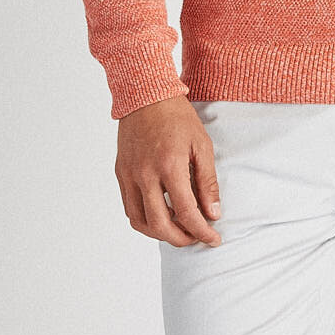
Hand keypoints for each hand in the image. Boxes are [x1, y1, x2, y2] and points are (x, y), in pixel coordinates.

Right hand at [115, 96, 221, 245]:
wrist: (146, 96)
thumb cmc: (177, 118)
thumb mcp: (202, 146)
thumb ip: (207, 183)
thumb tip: (213, 214)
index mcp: (170, 166)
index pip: (187, 213)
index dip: (202, 232)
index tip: (213, 239)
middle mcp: (145, 174)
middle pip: (160, 225)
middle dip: (181, 239)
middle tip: (196, 237)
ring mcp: (129, 175)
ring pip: (140, 222)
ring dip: (160, 234)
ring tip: (179, 229)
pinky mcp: (120, 173)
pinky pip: (129, 208)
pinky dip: (145, 219)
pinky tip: (161, 215)